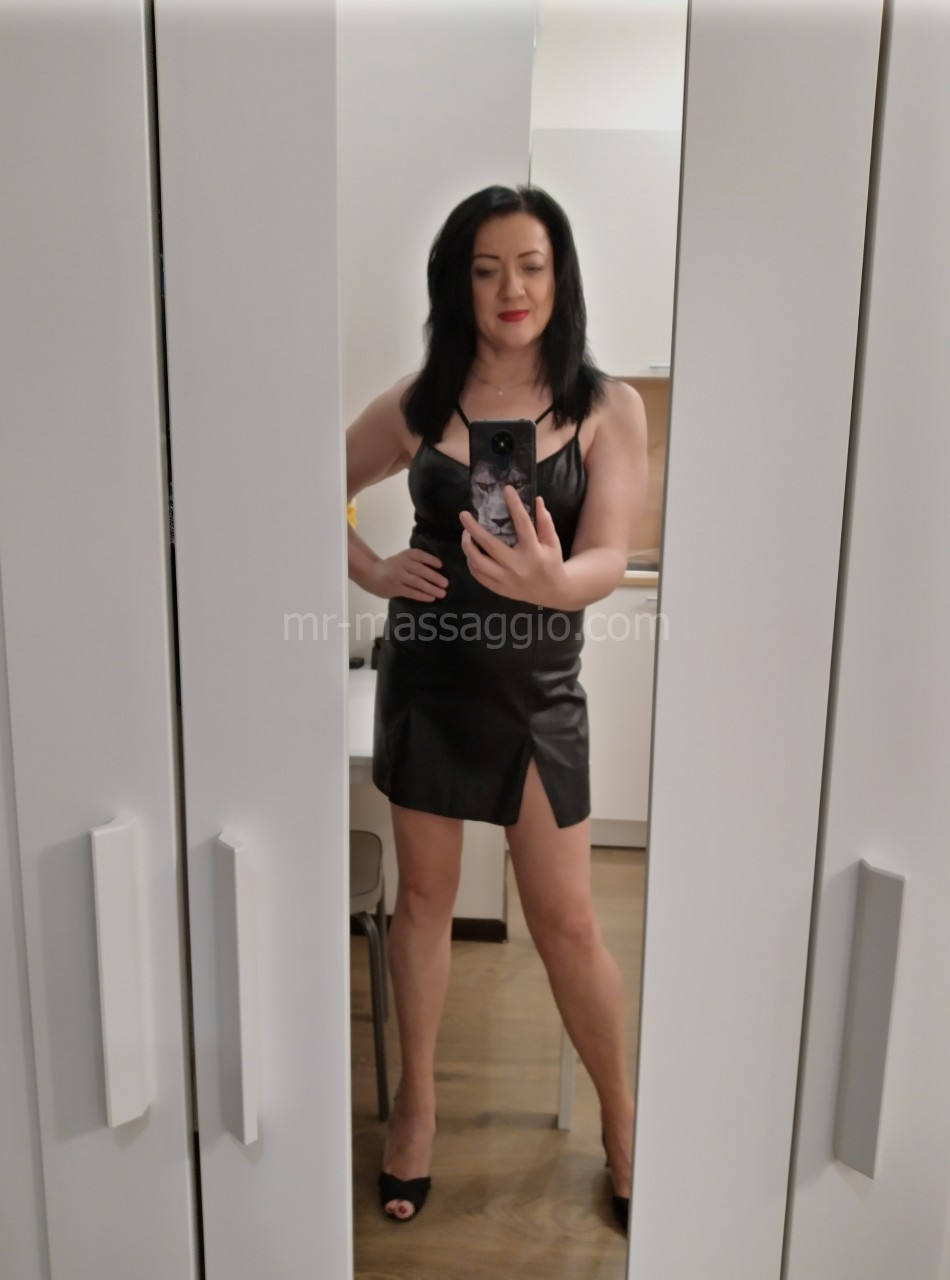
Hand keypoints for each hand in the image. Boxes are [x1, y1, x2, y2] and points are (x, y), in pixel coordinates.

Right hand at [368, 548, 447, 601]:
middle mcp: (402, 564)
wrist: (371, 573)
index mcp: (406, 555)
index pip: (420, 555)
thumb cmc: (393, 567)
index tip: (441, 565)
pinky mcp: (395, 588)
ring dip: (431, 588)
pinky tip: (431, 598)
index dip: (431, 560)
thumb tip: (439, 572)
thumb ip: (417, 562)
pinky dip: (422, 595)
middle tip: (446, 584)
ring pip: (417, 582)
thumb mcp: (403, 559)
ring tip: (442, 593)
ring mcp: (398, 576)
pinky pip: (411, 592)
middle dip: (435, 577)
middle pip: (420, 570)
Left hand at [459, 488, 566, 606]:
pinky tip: (471, 552)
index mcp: (533, 552)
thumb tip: (536, 499)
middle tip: (463, 515)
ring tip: (466, 534)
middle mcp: (517, 566)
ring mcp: (506, 579)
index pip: (522, 524)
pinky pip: (478, 575)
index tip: (506, 489)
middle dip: (473, 529)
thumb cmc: (552, 563)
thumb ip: (545, 521)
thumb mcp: (552, 542)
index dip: (514, 505)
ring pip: (478, 562)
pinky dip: (471, 562)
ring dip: (468, 546)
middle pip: (490, 545)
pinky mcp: (499, 589)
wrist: (552, 592)